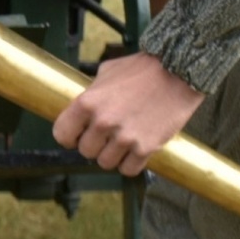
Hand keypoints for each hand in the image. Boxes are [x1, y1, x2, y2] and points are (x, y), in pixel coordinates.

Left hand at [52, 52, 204, 176]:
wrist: (177, 72)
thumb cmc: (142, 68)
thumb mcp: (107, 72)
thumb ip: (92, 92)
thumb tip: (82, 109)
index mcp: (87, 102)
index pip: (62, 134)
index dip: (69, 136)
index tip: (77, 135)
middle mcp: (103, 122)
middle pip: (85, 151)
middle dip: (95, 144)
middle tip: (107, 134)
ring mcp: (124, 137)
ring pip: (106, 163)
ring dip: (113, 155)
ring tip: (123, 140)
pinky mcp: (145, 148)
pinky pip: (128, 170)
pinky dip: (130, 163)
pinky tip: (135, 149)